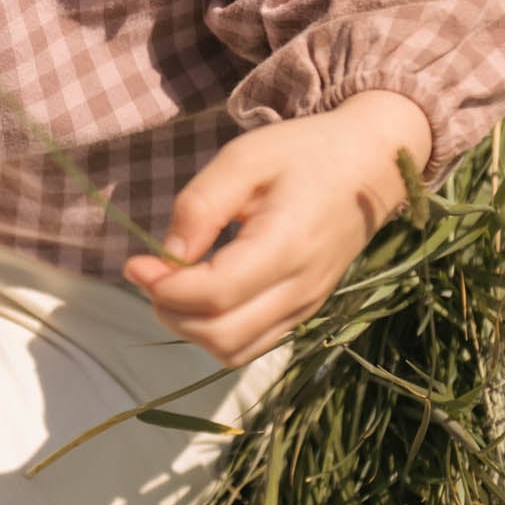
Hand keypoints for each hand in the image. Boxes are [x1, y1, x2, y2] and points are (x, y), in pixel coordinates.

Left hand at [122, 90, 432, 366]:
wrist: (369, 165)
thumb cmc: (304, 153)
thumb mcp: (245, 158)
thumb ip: (201, 205)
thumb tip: (167, 256)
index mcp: (287, 245)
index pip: (215, 294)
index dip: (165, 287)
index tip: (135, 263)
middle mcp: (301, 289)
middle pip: (221, 336)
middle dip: (171, 312)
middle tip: (150, 274)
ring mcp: (306, 307)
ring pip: (234, 350)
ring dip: (190, 328)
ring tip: (173, 285)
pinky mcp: (305, 312)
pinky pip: (251, 344)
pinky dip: (215, 330)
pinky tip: (202, 293)